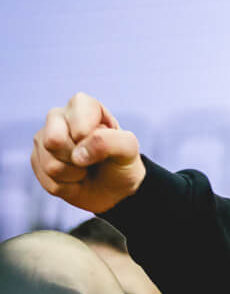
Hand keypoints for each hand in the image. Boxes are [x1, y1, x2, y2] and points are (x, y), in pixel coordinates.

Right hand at [31, 92, 145, 213]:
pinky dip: (69, 187)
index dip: (88, 133)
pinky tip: (76, 179)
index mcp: (82, 105)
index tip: (101, 141)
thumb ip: (110, 143)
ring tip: (86, 169)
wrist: (114, 188)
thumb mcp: (129, 149)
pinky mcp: (37, 161)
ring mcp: (44, 139)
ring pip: (52, 165)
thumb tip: (77, 154)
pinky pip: (48, 181)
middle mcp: (58, 118)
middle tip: (93, 158)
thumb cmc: (121, 161)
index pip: (77, 112)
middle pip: (53, 140)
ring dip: (76, 174)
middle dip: (78, 157)